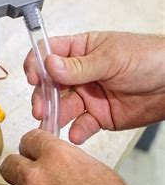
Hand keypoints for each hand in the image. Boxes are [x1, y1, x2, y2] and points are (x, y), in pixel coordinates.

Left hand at [0, 129, 161, 184]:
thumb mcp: (99, 175)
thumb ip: (70, 162)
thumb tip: (56, 162)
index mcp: (58, 158)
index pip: (30, 139)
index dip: (31, 146)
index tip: (31, 152)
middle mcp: (36, 179)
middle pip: (11, 164)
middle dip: (20, 171)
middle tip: (28, 181)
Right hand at [24, 31, 164, 143]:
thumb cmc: (150, 58)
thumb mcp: (112, 58)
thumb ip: (79, 66)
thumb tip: (49, 65)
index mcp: (80, 50)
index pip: (49, 53)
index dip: (37, 64)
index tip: (33, 77)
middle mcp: (80, 73)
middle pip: (50, 84)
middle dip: (42, 96)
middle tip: (40, 108)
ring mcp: (88, 95)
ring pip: (62, 107)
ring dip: (55, 115)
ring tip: (51, 123)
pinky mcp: (98, 116)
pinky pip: (81, 124)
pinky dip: (77, 130)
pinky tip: (76, 133)